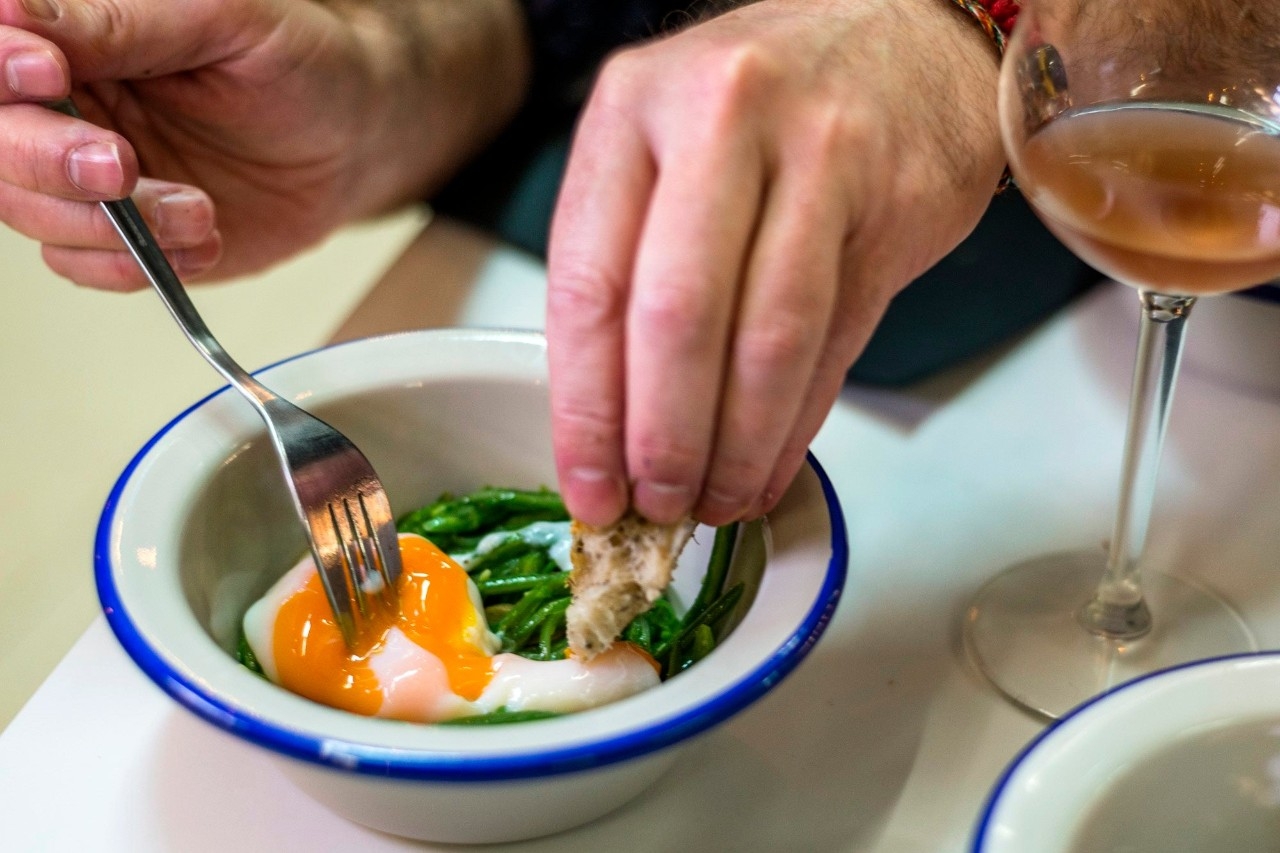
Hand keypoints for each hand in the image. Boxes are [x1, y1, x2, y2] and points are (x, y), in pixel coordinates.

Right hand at [0, 0, 527, 288]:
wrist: (357, 137)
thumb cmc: (302, 64)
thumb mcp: (225, 21)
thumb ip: (123, 23)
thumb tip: (17, 15)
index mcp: (79, 41)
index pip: (0, 60)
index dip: (4, 72)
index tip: (45, 73)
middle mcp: (70, 111)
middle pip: (2, 148)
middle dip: (49, 162)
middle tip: (120, 164)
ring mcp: (92, 181)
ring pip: (37, 216)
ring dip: (112, 226)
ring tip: (198, 210)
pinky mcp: (129, 238)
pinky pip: (90, 267)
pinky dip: (139, 266)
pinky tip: (203, 240)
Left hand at [546, 0, 1006, 526]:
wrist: (909, 31)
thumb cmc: (765, 101)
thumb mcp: (668, 141)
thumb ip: (631, 258)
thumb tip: (610, 423)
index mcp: (635, 105)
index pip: (590, 284)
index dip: (586, 408)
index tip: (587, 484)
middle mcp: (723, 119)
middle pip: (677, 318)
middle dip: (662, 439)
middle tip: (656, 505)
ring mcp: (821, 156)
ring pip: (766, 342)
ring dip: (736, 447)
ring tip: (715, 498)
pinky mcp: (893, 207)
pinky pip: (835, 345)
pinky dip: (796, 424)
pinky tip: (769, 464)